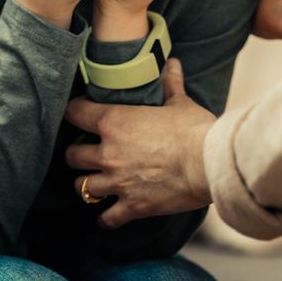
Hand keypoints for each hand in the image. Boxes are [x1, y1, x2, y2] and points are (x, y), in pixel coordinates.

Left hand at [65, 58, 214, 227]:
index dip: (75, 111)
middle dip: (78, 153)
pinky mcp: (132, 206)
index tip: (81, 112)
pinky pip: (107, 217)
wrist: (209, 164)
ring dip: (88, 183)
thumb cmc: (194, 129)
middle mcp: (108, 153)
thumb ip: (170, 84)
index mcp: (114, 122)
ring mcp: (117, 182)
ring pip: (82, 186)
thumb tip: (172, 63)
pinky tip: (108, 213)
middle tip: (87, 151)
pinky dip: (106, 217)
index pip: (74, 112)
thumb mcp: (180, 102)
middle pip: (72, 155)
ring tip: (96, 180)